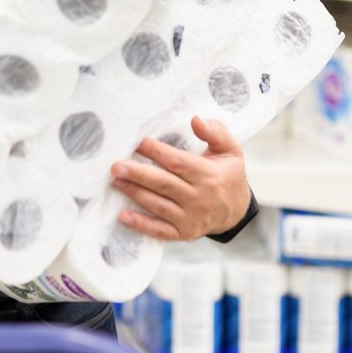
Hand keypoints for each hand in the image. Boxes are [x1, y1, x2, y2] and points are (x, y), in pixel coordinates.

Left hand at [110, 116, 249, 241]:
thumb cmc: (227, 175)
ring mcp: (191, 218)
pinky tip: (123, 216)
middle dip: (139, 174)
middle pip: (165, 184)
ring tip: (115, 181)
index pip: (179, 162)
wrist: (236, 212)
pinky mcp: (183, 233)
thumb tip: (196, 119)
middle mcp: (200, 198)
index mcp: (209, 175)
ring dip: (135, 193)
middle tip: (116, 166)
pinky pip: (160, 230)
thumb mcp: (231, 151)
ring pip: (159, 205)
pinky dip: (141, 224)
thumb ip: (216, 132)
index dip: (156, 151)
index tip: (137, 141)